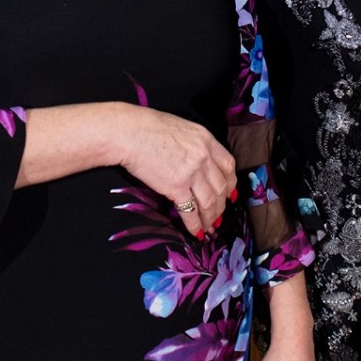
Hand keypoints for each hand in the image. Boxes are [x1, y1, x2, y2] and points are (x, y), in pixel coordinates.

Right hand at [112, 105, 236, 237]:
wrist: (128, 133)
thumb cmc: (147, 128)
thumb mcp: (181, 128)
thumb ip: (194, 145)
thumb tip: (196, 162)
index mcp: (206, 140)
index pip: (228, 166)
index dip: (231, 184)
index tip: (230, 195)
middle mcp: (204, 157)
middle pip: (221, 187)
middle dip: (221, 206)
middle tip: (218, 217)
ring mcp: (192, 173)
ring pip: (209, 202)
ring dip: (210, 218)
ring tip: (209, 228)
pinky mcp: (176, 187)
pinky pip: (190, 211)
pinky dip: (195, 225)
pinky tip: (196, 232)